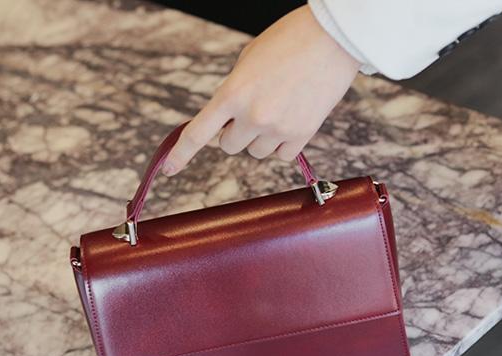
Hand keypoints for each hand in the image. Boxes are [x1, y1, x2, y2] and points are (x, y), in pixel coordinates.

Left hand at [162, 5, 360, 175]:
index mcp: (232, 93)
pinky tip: (293, 118)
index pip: (198, 133)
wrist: (333, 39)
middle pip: (229, 146)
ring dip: (260, 138)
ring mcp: (277, 129)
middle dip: (235, 132)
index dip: (181, 154)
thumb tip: (228, 122)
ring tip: (279, 108)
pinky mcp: (301, 135)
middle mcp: (252, 116)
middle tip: (252, 110)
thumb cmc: (288, 41)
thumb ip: (233, 93)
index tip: (169, 169)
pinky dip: (283, 143)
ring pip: (256, 152)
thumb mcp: (248, 61)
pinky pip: (281, 155)